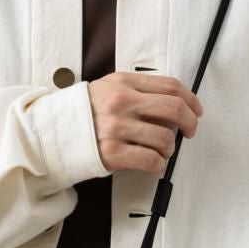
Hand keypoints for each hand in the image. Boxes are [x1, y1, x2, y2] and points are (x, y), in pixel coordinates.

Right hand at [87, 72, 203, 175]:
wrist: (53, 133)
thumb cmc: (85, 113)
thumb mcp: (108, 88)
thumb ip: (138, 90)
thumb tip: (176, 104)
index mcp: (123, 83)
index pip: (170, 86)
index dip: (191, 100)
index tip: (196, 111)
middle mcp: (121, 103)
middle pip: (174, 109)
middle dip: (190, 123)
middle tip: (190, 131)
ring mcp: (116, 128)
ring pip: (165, 138)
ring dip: (170, 148)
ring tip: (162, 150)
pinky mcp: (112, 153)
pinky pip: (151, 160)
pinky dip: (159, 164)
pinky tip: (154, 163)